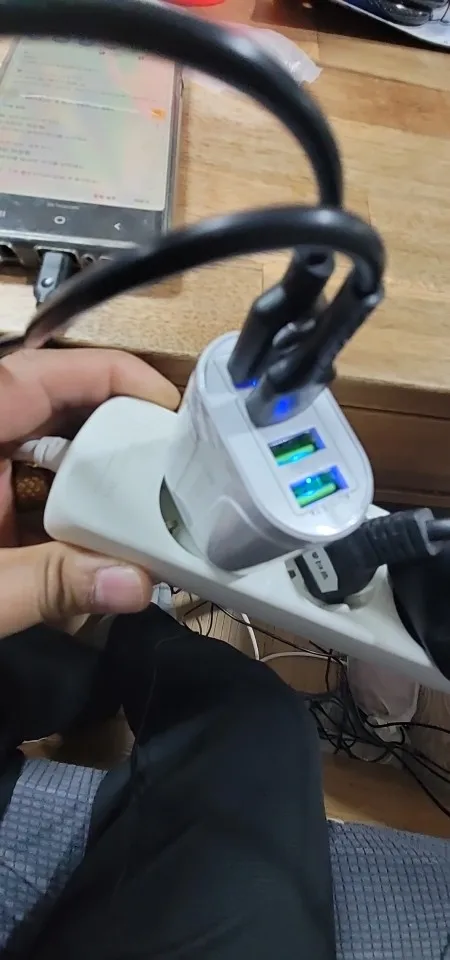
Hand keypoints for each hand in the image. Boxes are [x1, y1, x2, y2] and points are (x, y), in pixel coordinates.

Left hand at [0, 348, 179, 638]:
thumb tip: (133, 585)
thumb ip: (47, 585)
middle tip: (170, 471)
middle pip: (59, 414)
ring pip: (48, 459)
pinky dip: (67, 518)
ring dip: (96, 486)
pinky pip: (31, 497)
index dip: (115, 376)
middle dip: (116, 441)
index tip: (169, 407)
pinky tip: (98, 549)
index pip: (47, 373)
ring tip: (146, 512)